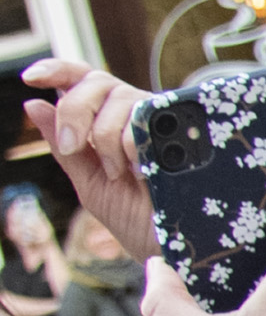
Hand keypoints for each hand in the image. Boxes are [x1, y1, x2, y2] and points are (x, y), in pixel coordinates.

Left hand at [19, 59, 154, 261]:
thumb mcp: (89, 181)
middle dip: (76, 110)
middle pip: (97, 82)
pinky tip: (140, 170)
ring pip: (121, 99)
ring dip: (107, 138)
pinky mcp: (185, 130)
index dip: (57, 71)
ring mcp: (163, 121)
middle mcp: (136, 115)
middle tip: (73, 145)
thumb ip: (63, 146)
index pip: (83, 81)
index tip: (30, 78)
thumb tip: (33, 103)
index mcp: (108, 123)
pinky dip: (131, 144)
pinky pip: (147, 118)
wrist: (172, 244)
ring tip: (120, 172)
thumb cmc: (135, 217)